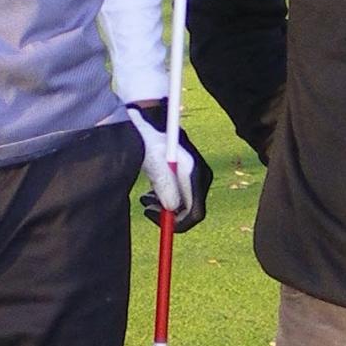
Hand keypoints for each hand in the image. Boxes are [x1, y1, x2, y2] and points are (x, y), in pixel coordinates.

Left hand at [126, 102, 212, 232]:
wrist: (152, 121)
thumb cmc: (150, 139)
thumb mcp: (153, 160)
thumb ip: (163, 183)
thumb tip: (171, 208)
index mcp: (195, 173)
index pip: (195, 212)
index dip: (178, 224)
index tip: (157, 220)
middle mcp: (200, 176)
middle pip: (190, 210)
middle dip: (168, 214)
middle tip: (146, 207)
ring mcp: (197, 175)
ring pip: (184, 204)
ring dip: (164, 206)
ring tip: (144, 198)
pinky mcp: (190, 175)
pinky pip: (182, 195)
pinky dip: (166, 197)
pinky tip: (151, 190)